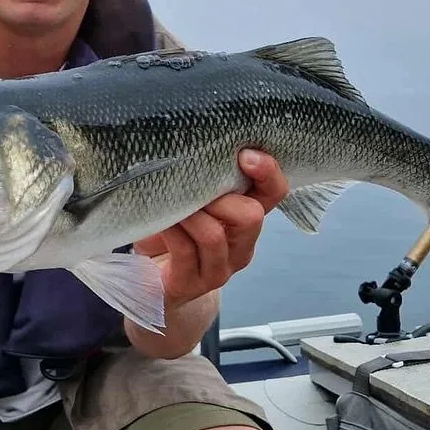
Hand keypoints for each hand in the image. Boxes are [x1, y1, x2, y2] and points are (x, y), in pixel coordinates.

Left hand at [133, 149, 288, 309]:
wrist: (155, 285)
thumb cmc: (173, 233)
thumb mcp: (191, 201)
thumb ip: (201, 180)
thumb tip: (191, 144)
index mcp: (246, 219)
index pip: (273, 193)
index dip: (268, 172)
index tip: (246, 154)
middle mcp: (241, 245)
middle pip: (251, 216)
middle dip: (220, 196)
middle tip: (191, 185)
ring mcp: (219, 268)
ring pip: (214, 235)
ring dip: (189, 213)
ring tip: (169, 202)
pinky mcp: (191, 283)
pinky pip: (184, 251)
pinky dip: (171, 230)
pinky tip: (160, 222)